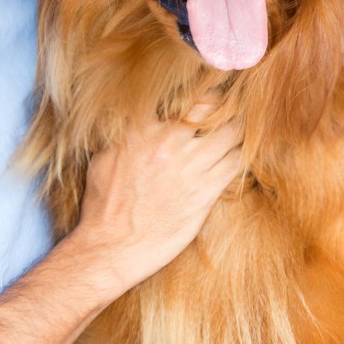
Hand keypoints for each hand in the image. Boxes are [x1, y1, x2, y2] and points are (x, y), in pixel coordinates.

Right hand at [70, 98, 242, 298]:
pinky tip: (235, 163)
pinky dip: (239, 160)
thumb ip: (127, 134)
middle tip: (229, 118)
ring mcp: (190, 166)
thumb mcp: (103, 157)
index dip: (204, 98)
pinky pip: (236, 165)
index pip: (185, 97)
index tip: (209, 104)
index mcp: (143, 128)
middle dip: (225, 111)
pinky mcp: (205, 193)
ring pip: (232, 135)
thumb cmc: (103, 205)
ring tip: (235, 140)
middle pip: (216, 109)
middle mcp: (169, 141)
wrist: (111, 246)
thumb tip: (137, 121)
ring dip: (236, 136)